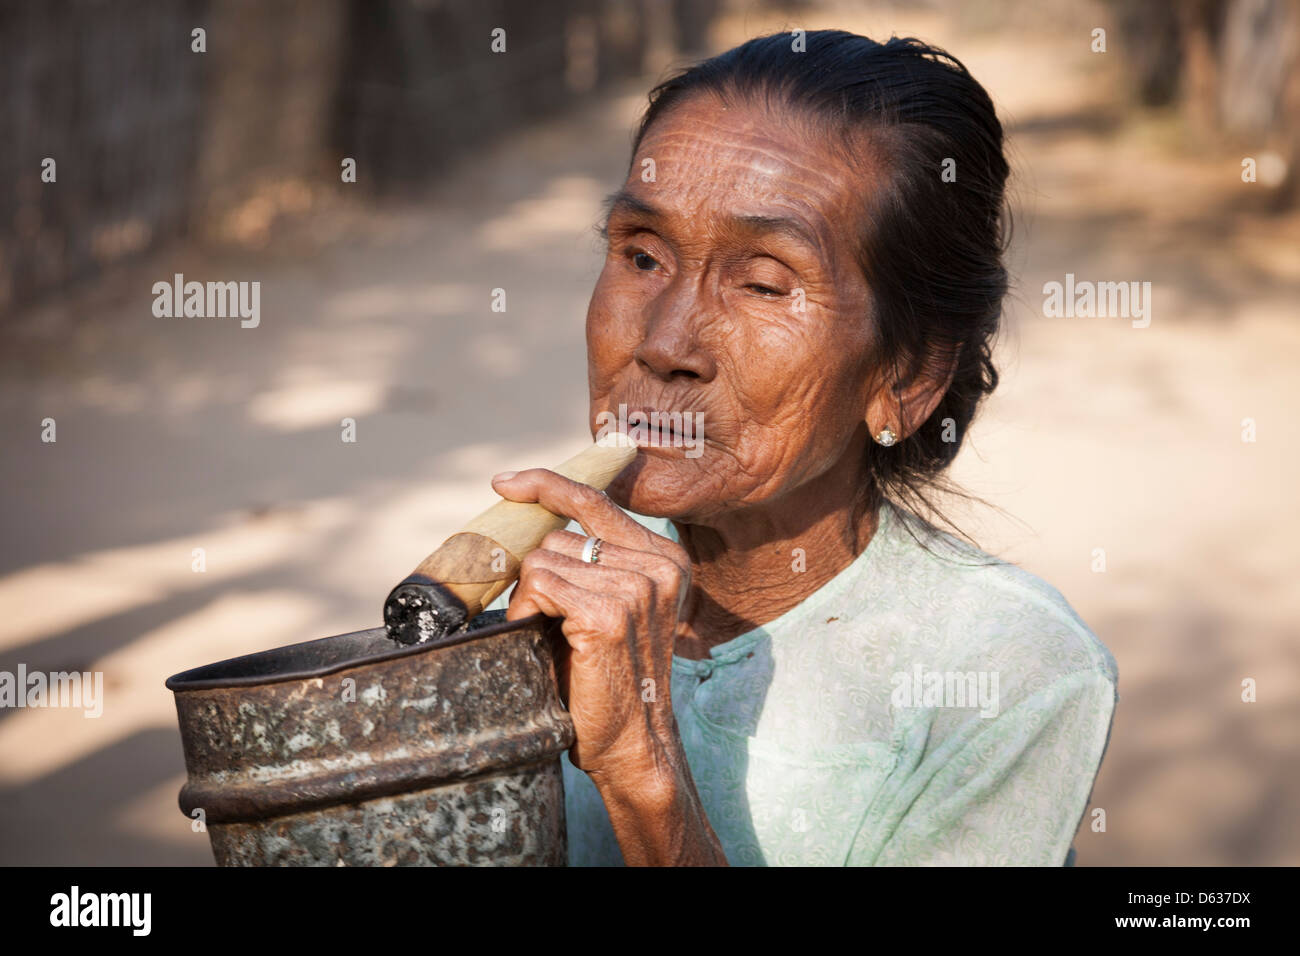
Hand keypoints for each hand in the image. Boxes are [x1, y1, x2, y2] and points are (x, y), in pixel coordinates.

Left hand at [491, 467, 689, 784]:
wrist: (631, 743)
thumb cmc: (609, 676)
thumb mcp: (612, 604)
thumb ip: (592, 561)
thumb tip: (530, 518)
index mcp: (666, 557)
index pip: (597, 499)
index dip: (546, 484)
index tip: (505, 482)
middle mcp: (660, 565)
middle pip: (559, 535)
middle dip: (538, 574)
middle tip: (549, 620)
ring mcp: (638, 587)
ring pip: (545, 558)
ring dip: (531, 598)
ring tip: (553, 636)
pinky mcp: (609, 613)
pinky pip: (539, 584)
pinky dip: (527, 611)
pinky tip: (546, 641)